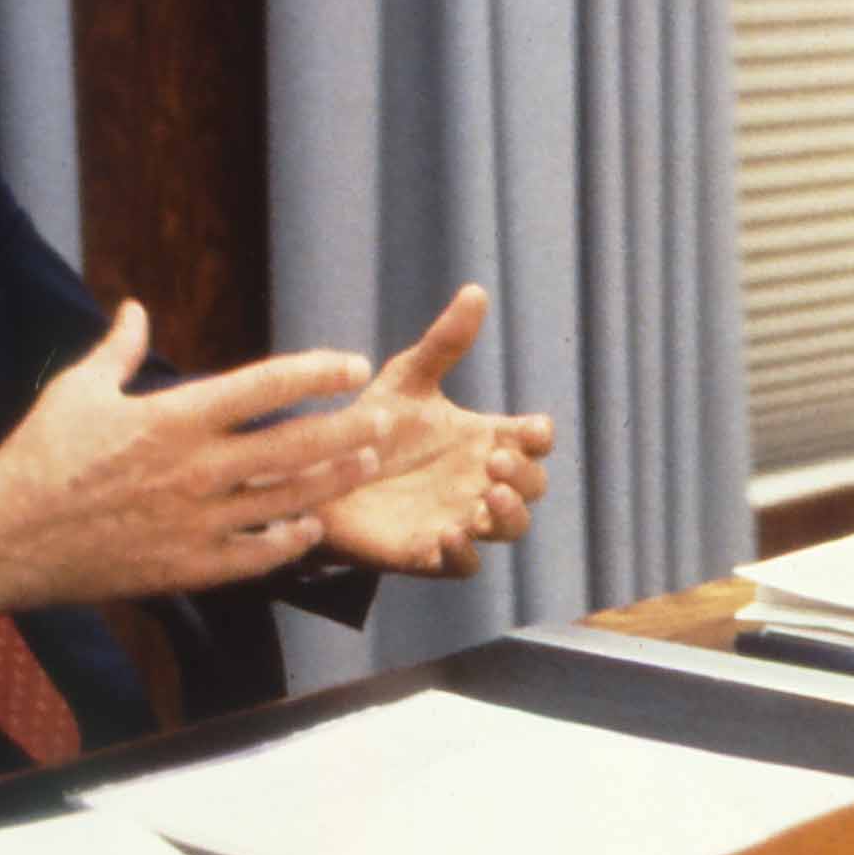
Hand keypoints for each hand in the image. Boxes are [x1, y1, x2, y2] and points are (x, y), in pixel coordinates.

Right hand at [0, 302, 383, 630]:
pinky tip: (310, 528)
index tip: (353, 365)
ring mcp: (196, 522)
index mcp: (175, 418)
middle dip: (348, 431)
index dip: (318, 372)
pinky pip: (256, 556)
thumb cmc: (39, 455)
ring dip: (334, 482)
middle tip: (384, 420)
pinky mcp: (187, 567)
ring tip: (365, 466)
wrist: (4, 537)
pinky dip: (290, 541)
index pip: (267, 385)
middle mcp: (197, 468)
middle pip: (296, 446)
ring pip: (288, 500)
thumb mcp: (78, 390)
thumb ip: (119, 350)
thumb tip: (134, 308)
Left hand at [311, 284, 557, 578]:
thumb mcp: (407, 379)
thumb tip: (476, 289)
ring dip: (509, 514)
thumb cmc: (369, 426)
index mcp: (483, 440)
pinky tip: (449, 534)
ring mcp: (459, 518)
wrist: (314, 475)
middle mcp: (479, 482)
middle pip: (533, 486)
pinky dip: (465, 554)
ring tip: (488, 497)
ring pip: (510, 528)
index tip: (529, 429)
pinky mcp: (429, 552)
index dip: (539, 437)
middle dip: (524, 475)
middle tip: (492, 461)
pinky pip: (465, 564)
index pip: (534, 441)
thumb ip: (444, 342)